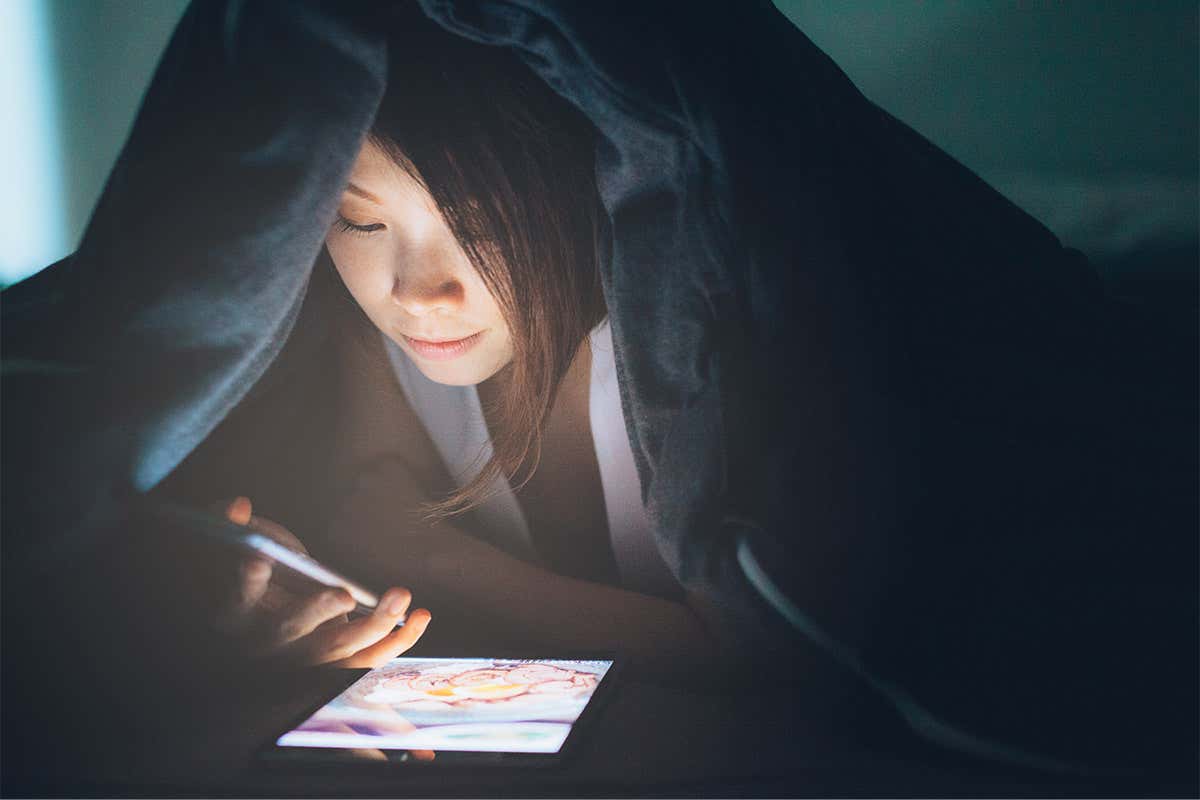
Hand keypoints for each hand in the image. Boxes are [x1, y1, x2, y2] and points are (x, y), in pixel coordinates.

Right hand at [217, 496, 431, 667]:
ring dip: (374, 624)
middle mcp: (270, 644)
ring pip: (338, 649)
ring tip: (401, 595)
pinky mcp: (339, 664)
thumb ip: (230, 526)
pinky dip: (399, 641)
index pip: (237, 600)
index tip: (258, 560)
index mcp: (237, 615)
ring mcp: (307, 659)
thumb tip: (237, 506)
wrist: (280, 613)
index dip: (246, 582)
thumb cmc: (264, 571)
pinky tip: (423, 616)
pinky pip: (370, 660)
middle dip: (317, 611)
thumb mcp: (244, 547)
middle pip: (291, 631)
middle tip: (343, 594)